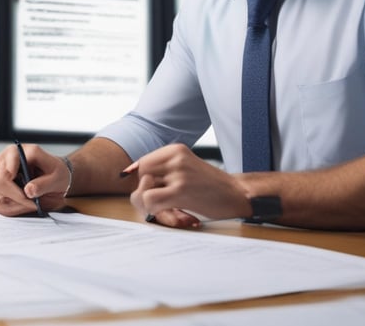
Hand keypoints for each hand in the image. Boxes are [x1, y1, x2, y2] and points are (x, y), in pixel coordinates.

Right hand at [0, 143, 69, 215]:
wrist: (55, 177)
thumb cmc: (56, 173)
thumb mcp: (58, 178)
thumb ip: (44, 184)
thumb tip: (28, 190)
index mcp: (23, 151)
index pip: (8, 161)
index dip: (12, 179)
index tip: (24, 194)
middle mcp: (8, 158)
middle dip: (15, 196)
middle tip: (32, 203)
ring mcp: (1, 170)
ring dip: (13, 202)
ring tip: (29, 204)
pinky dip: (10, 206)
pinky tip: (23, 205)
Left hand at [127, 144, 250, 227]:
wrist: (237, 195)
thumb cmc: (210, 186)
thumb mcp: (185, 168)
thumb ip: (161, 170)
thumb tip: (127, 172)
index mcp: (175, 150)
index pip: (142, 164)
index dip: (142, 182)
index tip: (151, 192)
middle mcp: (175, 158)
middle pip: (140, 177)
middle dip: (145, 194)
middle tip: (161, 206)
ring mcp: (178, 173)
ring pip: (142, 190)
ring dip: (150, 206)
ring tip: (169, 212)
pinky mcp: (180, 191)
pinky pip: (150, 200)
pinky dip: (155, 211)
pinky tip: (174, 214)